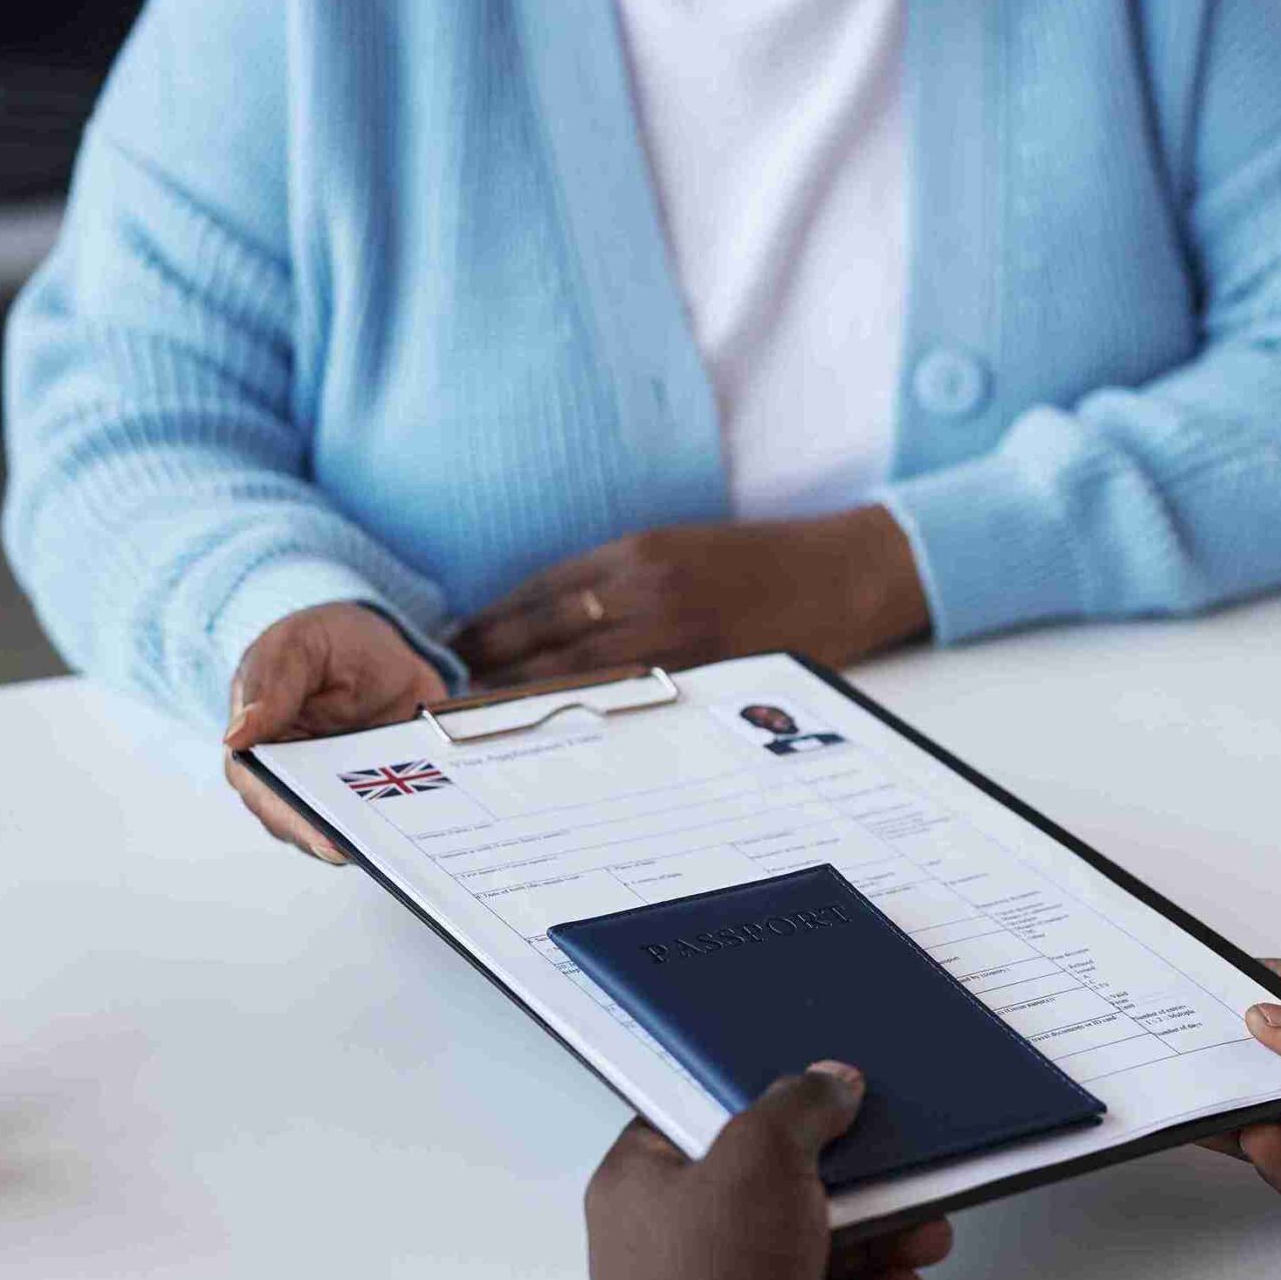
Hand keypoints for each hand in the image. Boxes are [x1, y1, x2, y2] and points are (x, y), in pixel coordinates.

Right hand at [222, 602, 444, 862]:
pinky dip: (414, 821)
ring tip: (413, 840)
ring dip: (383, 837)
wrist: (371, 645)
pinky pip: (396, 819)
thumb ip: (272, 687)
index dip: (299, 823)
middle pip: (315, 830)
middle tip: (382, 847)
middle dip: (348, 838)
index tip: (331, 840)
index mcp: (256, 755)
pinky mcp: (379, 798)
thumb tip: (236, 737)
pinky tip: (440, 818)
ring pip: (357, 834)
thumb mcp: (296, 647)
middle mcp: (292, 788)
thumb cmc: (319, 643)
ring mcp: (338, 798)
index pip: (270, 800)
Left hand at [451, 505, 928, 685]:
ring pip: (576, 675)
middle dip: (489, 665)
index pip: (539, 591)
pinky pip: (627, 699)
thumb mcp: (679, 547)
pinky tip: (555, 732)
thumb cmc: (757, 563)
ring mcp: (674, 636)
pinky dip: (585, 715)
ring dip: (522, 698)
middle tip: (441, 696)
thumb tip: (545, 620)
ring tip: (477, 723)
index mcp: (636, 550)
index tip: (452, 647)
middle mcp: (646, 590)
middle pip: (544, 635)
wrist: (839, 576)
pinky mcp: (701, 673)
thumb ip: (617, 577)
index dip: (490, 623)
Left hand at [585, 1062, 956, 1279]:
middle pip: (769, 1188)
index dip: (764, 1103)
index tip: (820, 1097)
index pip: (701, 1119)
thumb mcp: (759, 1156)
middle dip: (847, 1183)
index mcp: (640, 1183)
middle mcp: (668, 1243)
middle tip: (894, 1171)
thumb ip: (799, 1107)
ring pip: (803, 1252)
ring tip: (923, 1232)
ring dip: (872, 1240)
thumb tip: (827, 1084)